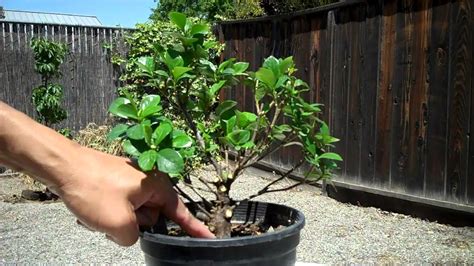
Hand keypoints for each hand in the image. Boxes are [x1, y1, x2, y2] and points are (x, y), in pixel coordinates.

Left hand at [56, 147, 213, 245]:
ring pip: (133, 213)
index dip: (195, 229)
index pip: (181, 213)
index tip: (209, 237)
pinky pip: (119, 206)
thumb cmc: (92, 188)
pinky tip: (91, 208)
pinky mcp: (116, 182)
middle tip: (115, 219)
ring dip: (117, 220)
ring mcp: (132, 181)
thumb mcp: (118, 224)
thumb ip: (134, 237)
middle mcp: (149, 181)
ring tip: (98, 212)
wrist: (62, 165)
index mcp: (157, 186)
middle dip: (135, 224)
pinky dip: (107, 213)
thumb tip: (131, 233)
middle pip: (152, 216)